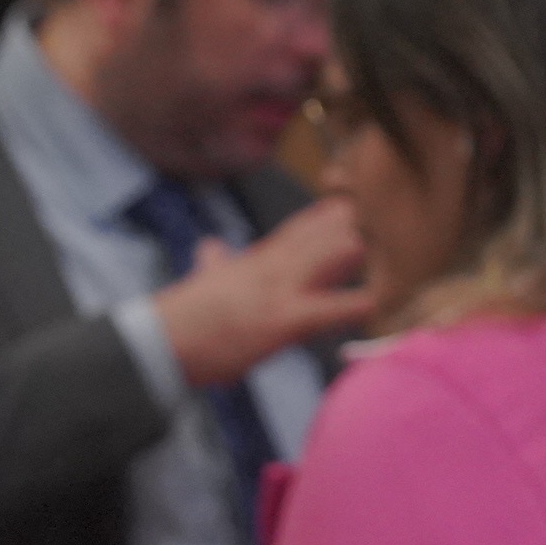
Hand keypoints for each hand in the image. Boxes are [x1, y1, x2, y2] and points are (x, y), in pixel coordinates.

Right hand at [153, 198, 375, 389]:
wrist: (163, 340)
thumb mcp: (201, 282)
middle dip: (344, 226)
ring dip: (352, 253)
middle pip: (314, 239)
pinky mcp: (281, 320)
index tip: (343, 203)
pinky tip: (373, 301)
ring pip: (325, 261)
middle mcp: (267, 270)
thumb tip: (209, 245)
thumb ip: (213, 262)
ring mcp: (277, 292)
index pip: (292, 233)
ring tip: (383, 244)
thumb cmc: (180, 319)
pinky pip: (326, 310)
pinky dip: (351, 307)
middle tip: (373, 211)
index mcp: (250, 263)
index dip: (319, 218)